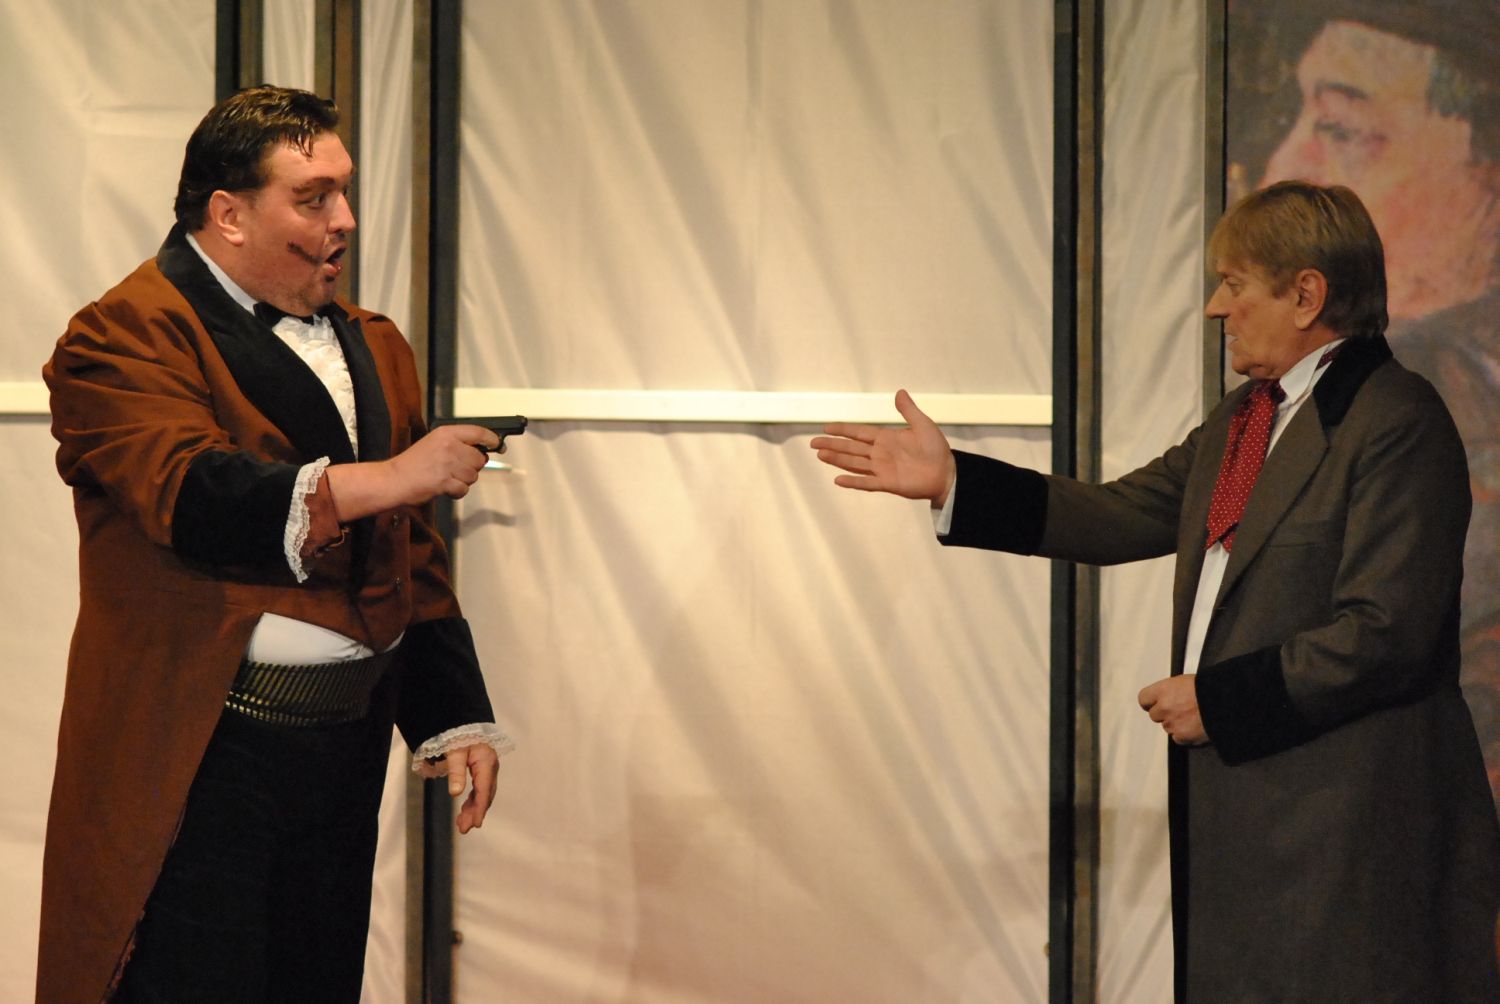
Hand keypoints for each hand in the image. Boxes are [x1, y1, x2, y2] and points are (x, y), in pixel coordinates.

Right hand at [387, 424, 499, 504]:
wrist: (394, 479)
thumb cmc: (414, 463)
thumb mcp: (434, 443)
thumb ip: (457, 444)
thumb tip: (484, 452)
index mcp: (446, 433)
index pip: (478, 432)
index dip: (492, 439)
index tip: (497, 444)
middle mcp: (448, 446)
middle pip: (479, 458)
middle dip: (473, 467)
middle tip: (457, 470)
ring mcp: (446, 464)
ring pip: (473, 475)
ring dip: (464, 481)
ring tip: (448, 478)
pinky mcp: (444, 481)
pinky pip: (463, 489)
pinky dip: (457, 492)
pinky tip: (445, 488)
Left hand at [445, 742, 499, 833]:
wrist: (465, 721)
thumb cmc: (460, 734)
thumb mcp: (455, 752)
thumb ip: (455, 772)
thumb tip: (455, 793)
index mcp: (486, 763)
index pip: (483, 790)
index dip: (479, 808)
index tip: (475, 824)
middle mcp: (491, 768)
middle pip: (485, 795)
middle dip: (475, 812)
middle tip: (464, 829)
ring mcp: (488, 769)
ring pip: (483, 794)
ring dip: (473, 809)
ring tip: (462, 824)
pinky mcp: (483, 770)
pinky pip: (480, 789)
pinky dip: (473, 801)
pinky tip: (465, 810)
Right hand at [809, 390, 956, 504]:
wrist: (946, 472)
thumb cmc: (936, 448)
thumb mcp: (923, 424)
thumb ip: (908, 410)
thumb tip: (900, 392)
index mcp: (886, 438)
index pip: (859, 433)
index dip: (843, 430)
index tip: (826, 427)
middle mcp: (880, 453)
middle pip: (851, 448)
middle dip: (833, 445)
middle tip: (813, 443)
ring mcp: (882, 469)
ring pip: (854, 463)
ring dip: (838, 460)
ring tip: (820, 455)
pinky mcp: (888, 484)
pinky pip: (867, 482)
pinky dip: (853, 482)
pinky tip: (838, 481)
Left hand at [1138, 675, 1208, 745]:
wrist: (1225, 703)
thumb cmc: (1209, 689)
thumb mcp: (1185, 681)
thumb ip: (1171, 690)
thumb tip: (1168, 695)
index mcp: (1163, 690)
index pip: (1143, 699)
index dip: (1150, 702)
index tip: (1152, 704)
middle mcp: (1164, 707)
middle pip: (1154, 715)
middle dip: (1164, 714)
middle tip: (1179, 710)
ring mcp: (1171, 723)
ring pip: (1167, 727)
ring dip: (1175, 724)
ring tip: (1191, 717)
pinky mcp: (1181, 736)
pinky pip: (1178, 738)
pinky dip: (1185, 734)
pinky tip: (1195, 726)